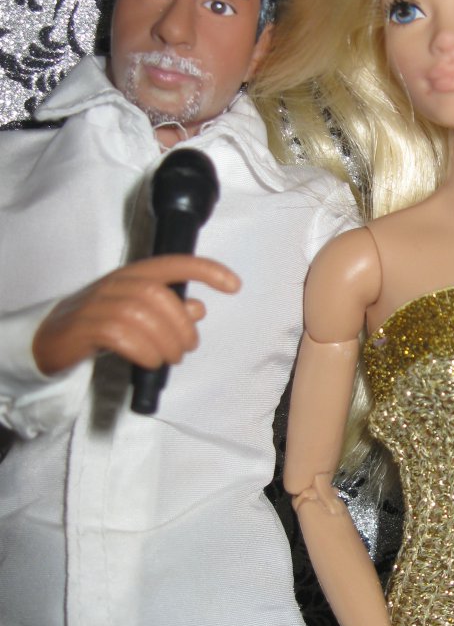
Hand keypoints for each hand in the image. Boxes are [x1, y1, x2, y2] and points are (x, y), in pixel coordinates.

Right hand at [32, 254, 239, 375]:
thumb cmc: (99, 324)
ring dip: (165, 342)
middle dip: (182, 325)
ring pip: (140, 316)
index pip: (172, 263)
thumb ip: (168, 309)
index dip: (205, 269)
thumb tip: (198, 308)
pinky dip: (143, 351)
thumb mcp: (137, 313)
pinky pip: (120, 336)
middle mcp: (115, 284)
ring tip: (170, 358)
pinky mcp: (83, 328)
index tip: (233, 285)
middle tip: (187, 348)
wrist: (49, 339)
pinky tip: (149, 361)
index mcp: (132, 275)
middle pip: (158, 295)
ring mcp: (96, 304)